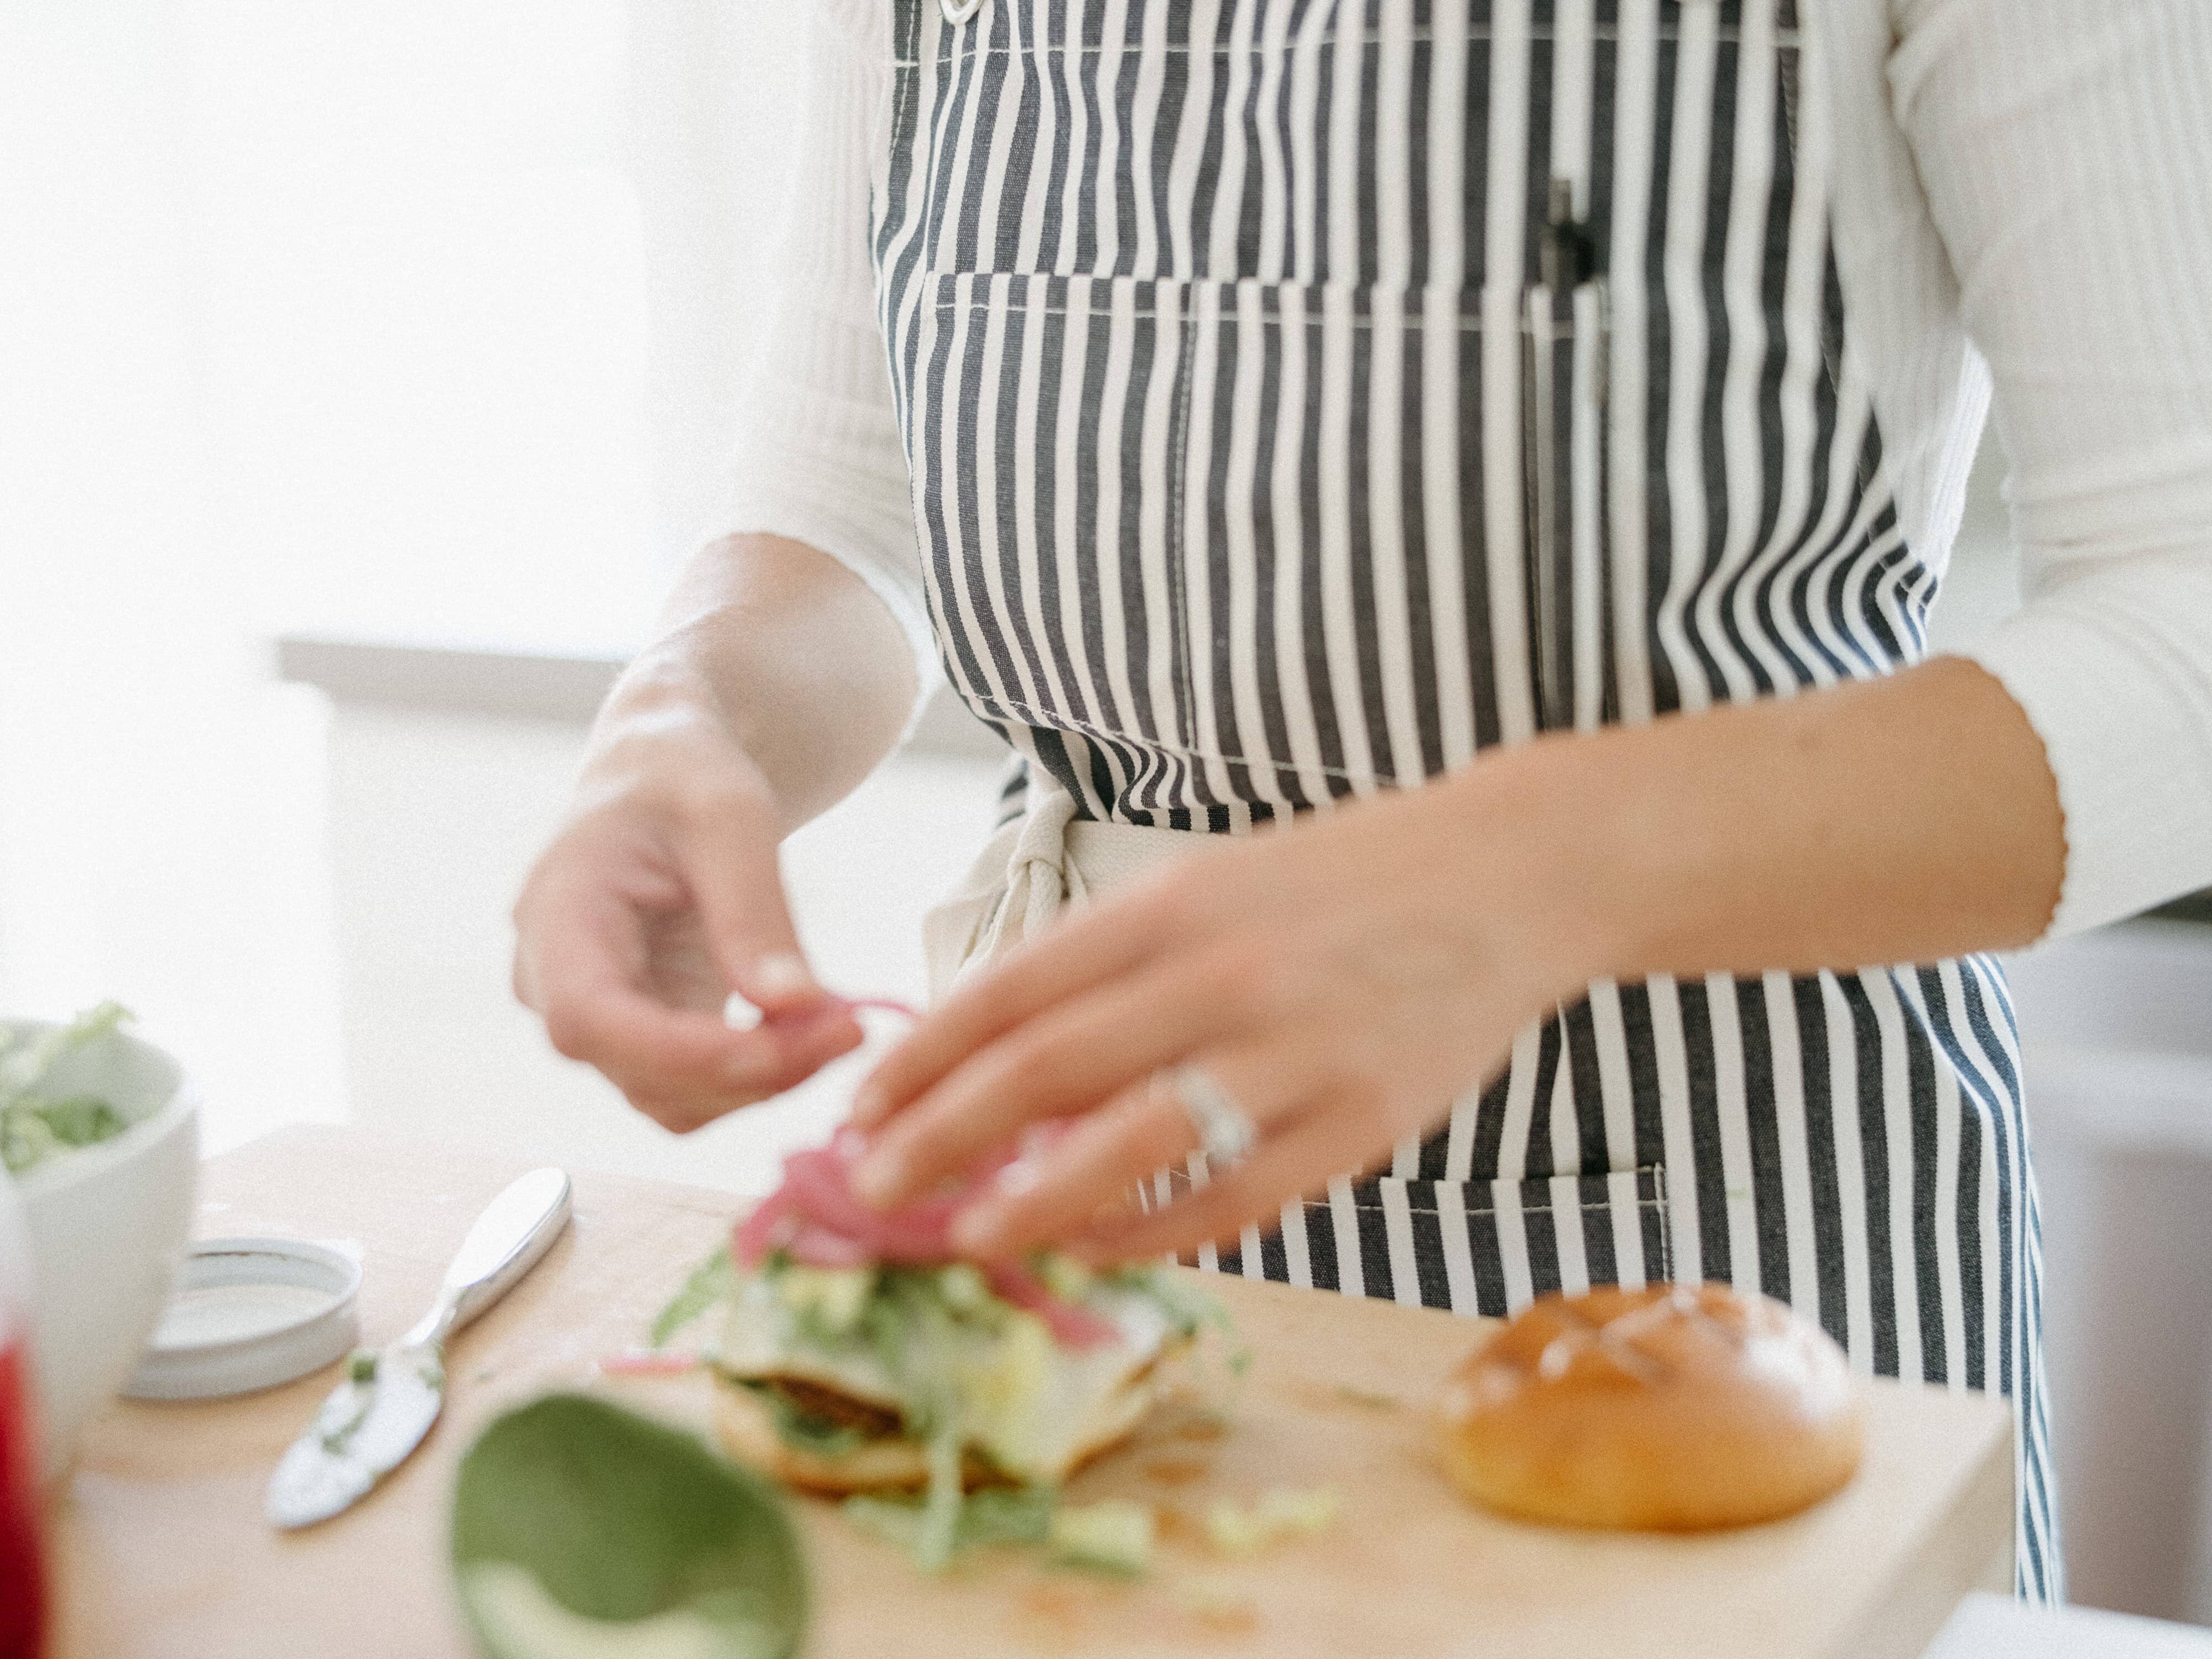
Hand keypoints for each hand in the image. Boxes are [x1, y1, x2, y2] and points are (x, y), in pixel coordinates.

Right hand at [512, 700, 862, 1130]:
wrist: (663, 774)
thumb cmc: (684, 776)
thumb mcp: (728, 815)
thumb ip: (752, 909)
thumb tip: (796, 1005)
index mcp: (555, 917)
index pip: (592, 1019)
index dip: (685, 1053)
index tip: (786, 1044)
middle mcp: (554, 985)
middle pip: (637, 1072)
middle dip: (749, 1070)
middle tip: (851, 1028)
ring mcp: (597, 1019)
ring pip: (671, 1099)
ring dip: (763, 1083)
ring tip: (842, 1024)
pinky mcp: (642, 1035)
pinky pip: (697, 1087)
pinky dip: (760, 1075)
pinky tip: (814, 1029)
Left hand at [844, 768, 1588, 1262]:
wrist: (1514, 875)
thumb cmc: (1340, 881)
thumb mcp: (1215, 883)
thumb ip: (1115, 961)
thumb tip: (999, 1054)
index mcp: (1175, 903)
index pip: (1015, 987)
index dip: (926, 1055)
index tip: (859, 1105)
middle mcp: (1227, 972)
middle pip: (1051, 1068)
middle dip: (944, 1133)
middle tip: (869, 1184)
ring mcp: (1299, 1051)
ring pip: (1139, 1145)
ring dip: (1038, 1200)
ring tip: (966, 1237)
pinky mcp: (1367, 1119)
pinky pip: (1241, 1198)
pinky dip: (1161, 1234)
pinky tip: (1101, 1247)